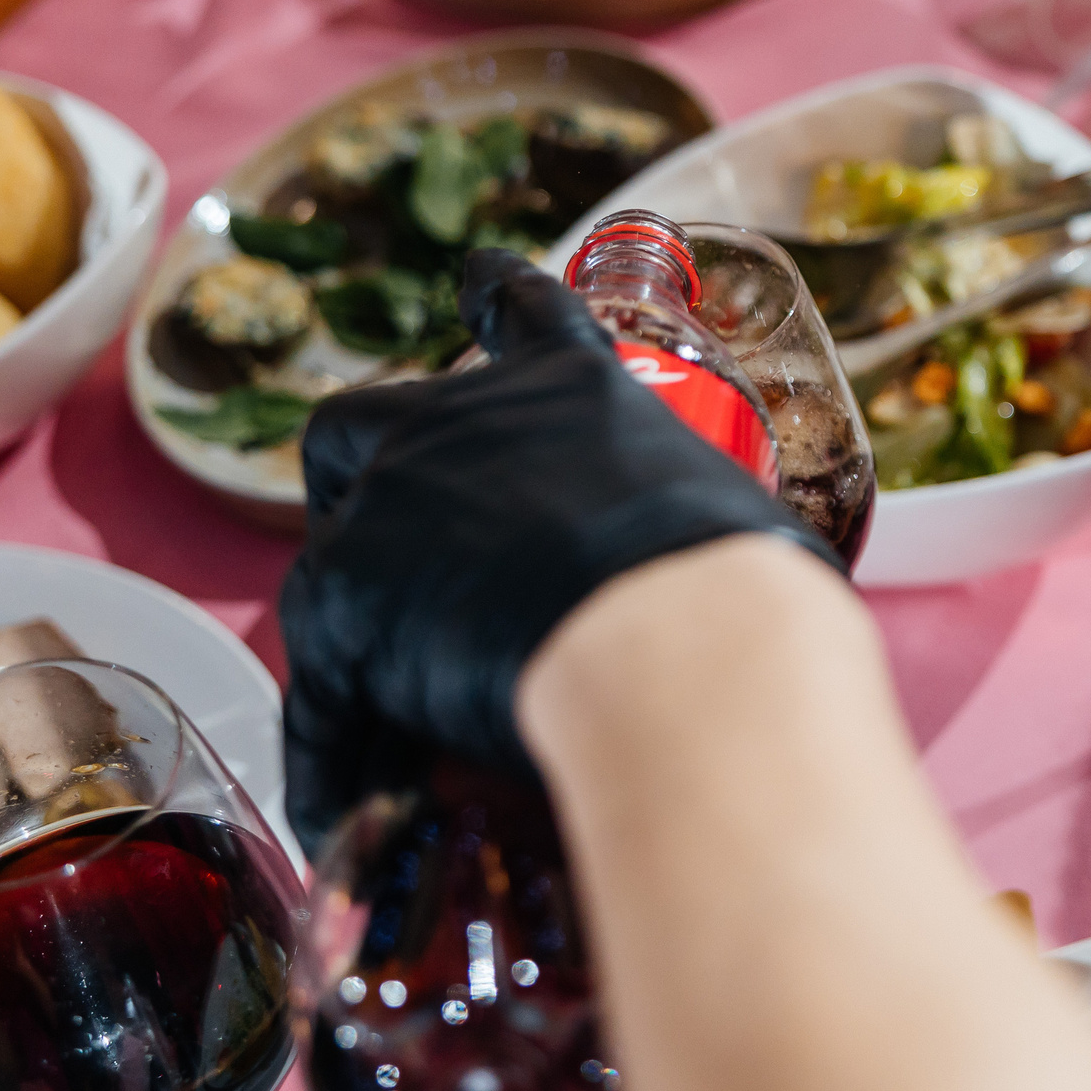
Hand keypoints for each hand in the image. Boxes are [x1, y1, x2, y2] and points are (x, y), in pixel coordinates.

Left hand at [279, 248, 828, 849]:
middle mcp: (460, 425)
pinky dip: (335, 751)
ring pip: (321, 549)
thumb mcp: (743, 535)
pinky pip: (321, 689)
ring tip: (372, 691)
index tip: (474, 280)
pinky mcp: (344, 603)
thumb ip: (718, 547)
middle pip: (366, 420)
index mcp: (571, 389)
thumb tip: (769, 610)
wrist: (674, 651)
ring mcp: (389, 506)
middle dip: (368, 477)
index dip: (493, 295)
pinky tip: (351, 810)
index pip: (522, 308)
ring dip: (345, 609)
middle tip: (402, 544)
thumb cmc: (742, 594)